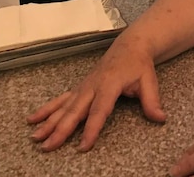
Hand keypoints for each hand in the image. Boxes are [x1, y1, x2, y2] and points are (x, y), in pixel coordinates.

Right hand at [26, 34, 166, 150]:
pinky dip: (46, 110)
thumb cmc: (139, 64)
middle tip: (48, 147)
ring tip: (35, 137)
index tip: (83, 146)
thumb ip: (152, 101)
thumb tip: (160, 118)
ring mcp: (83, 87)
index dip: (91, 129)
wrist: (130, 46)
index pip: (99, 111)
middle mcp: (92, 86)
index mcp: (110, 84)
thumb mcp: (149, 81)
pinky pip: (60, 100)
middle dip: (60, 130)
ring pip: (63, 107)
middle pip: (74, 111)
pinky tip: (32, 119)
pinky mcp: (79, 88)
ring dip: (48, 122)